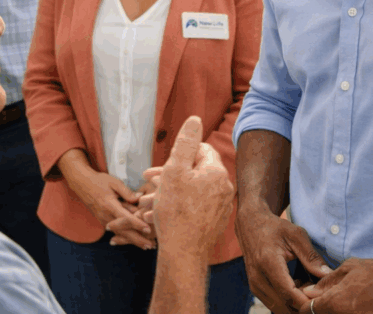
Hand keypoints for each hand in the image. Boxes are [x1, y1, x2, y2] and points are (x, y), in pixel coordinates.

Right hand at [63, 164, 153, 249]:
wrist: (82, 184)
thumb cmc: (99, 181)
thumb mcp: (114, 182)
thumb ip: (127, 192)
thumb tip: (139, 198)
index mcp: (109, 205)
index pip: (125, 217)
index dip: (137, 224)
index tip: (148, 229)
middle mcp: (106, 216)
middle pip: (123, 231)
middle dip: (137, 239)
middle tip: (151, 245)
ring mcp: (103, 220)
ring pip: (120, 233)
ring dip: (133, 241)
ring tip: (146, 246)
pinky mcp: (103, 221)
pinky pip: (115, 231)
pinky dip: (125, 237)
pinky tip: (134, 242)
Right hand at [151, 116, 233, 257]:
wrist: (183, 253)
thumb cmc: (176, 211)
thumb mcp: (174, 169)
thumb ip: (185, 142)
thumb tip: (195, 119)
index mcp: (217, 172)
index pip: (200, 150)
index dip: (179, 155)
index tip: (163, 166)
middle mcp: (224, 188)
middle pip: (195, 171)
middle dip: (170, 175)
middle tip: (148, 182)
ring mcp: (220, 207)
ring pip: (192, 190)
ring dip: (170, 192)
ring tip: (148, 201)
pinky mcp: (214, 222)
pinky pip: (195, 207)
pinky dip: (179, 206)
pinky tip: (160, 214)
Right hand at [235, 205, 331, 313]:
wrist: (250, 225)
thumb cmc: (275, 228)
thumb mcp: (296, 235)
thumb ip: (311, 257)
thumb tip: (328, 275)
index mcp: (268, 262)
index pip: (289, 294)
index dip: (307, 301)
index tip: (322, 298)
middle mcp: (258, 277)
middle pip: (285, 306)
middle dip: (303, 305)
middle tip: (318, 292)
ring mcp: (255, 285)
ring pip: (279, 309)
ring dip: (296, 304)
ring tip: (307, 286)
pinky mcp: (255, 289)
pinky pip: (274, 304)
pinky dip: (288, 301)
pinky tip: (297, 286)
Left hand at [297, 258, 372, 313]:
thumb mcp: (350, 268)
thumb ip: (327, 282)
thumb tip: (310, 291)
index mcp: (336, 302)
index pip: (308, 310)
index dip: (306, 304)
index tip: (309, 299)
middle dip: (320, 309)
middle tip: (327, 299)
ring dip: (336, 311)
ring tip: (347, 300)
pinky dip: (350, 312)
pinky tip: (358, 305)